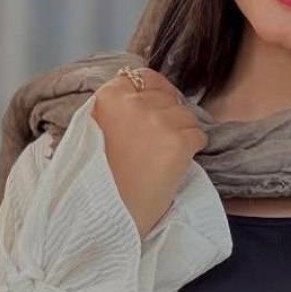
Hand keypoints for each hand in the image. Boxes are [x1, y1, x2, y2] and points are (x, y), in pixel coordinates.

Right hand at [88, 67, 207, 236]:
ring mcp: (158, 120)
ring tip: (165, 159)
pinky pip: (199, 135)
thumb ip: (112, 111)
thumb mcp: (91, 133)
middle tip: (160, 144)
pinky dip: (193, 150)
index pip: (143, 76)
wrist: (105, 215)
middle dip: (169, 116)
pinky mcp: (178, 141)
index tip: (156, 111)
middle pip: (168, 97)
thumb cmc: (96, 181)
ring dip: (182, 134)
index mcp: (109, 96)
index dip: (154, 93)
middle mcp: (134, 102)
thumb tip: (134, 96)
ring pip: (187, 115)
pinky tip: (176, 166)